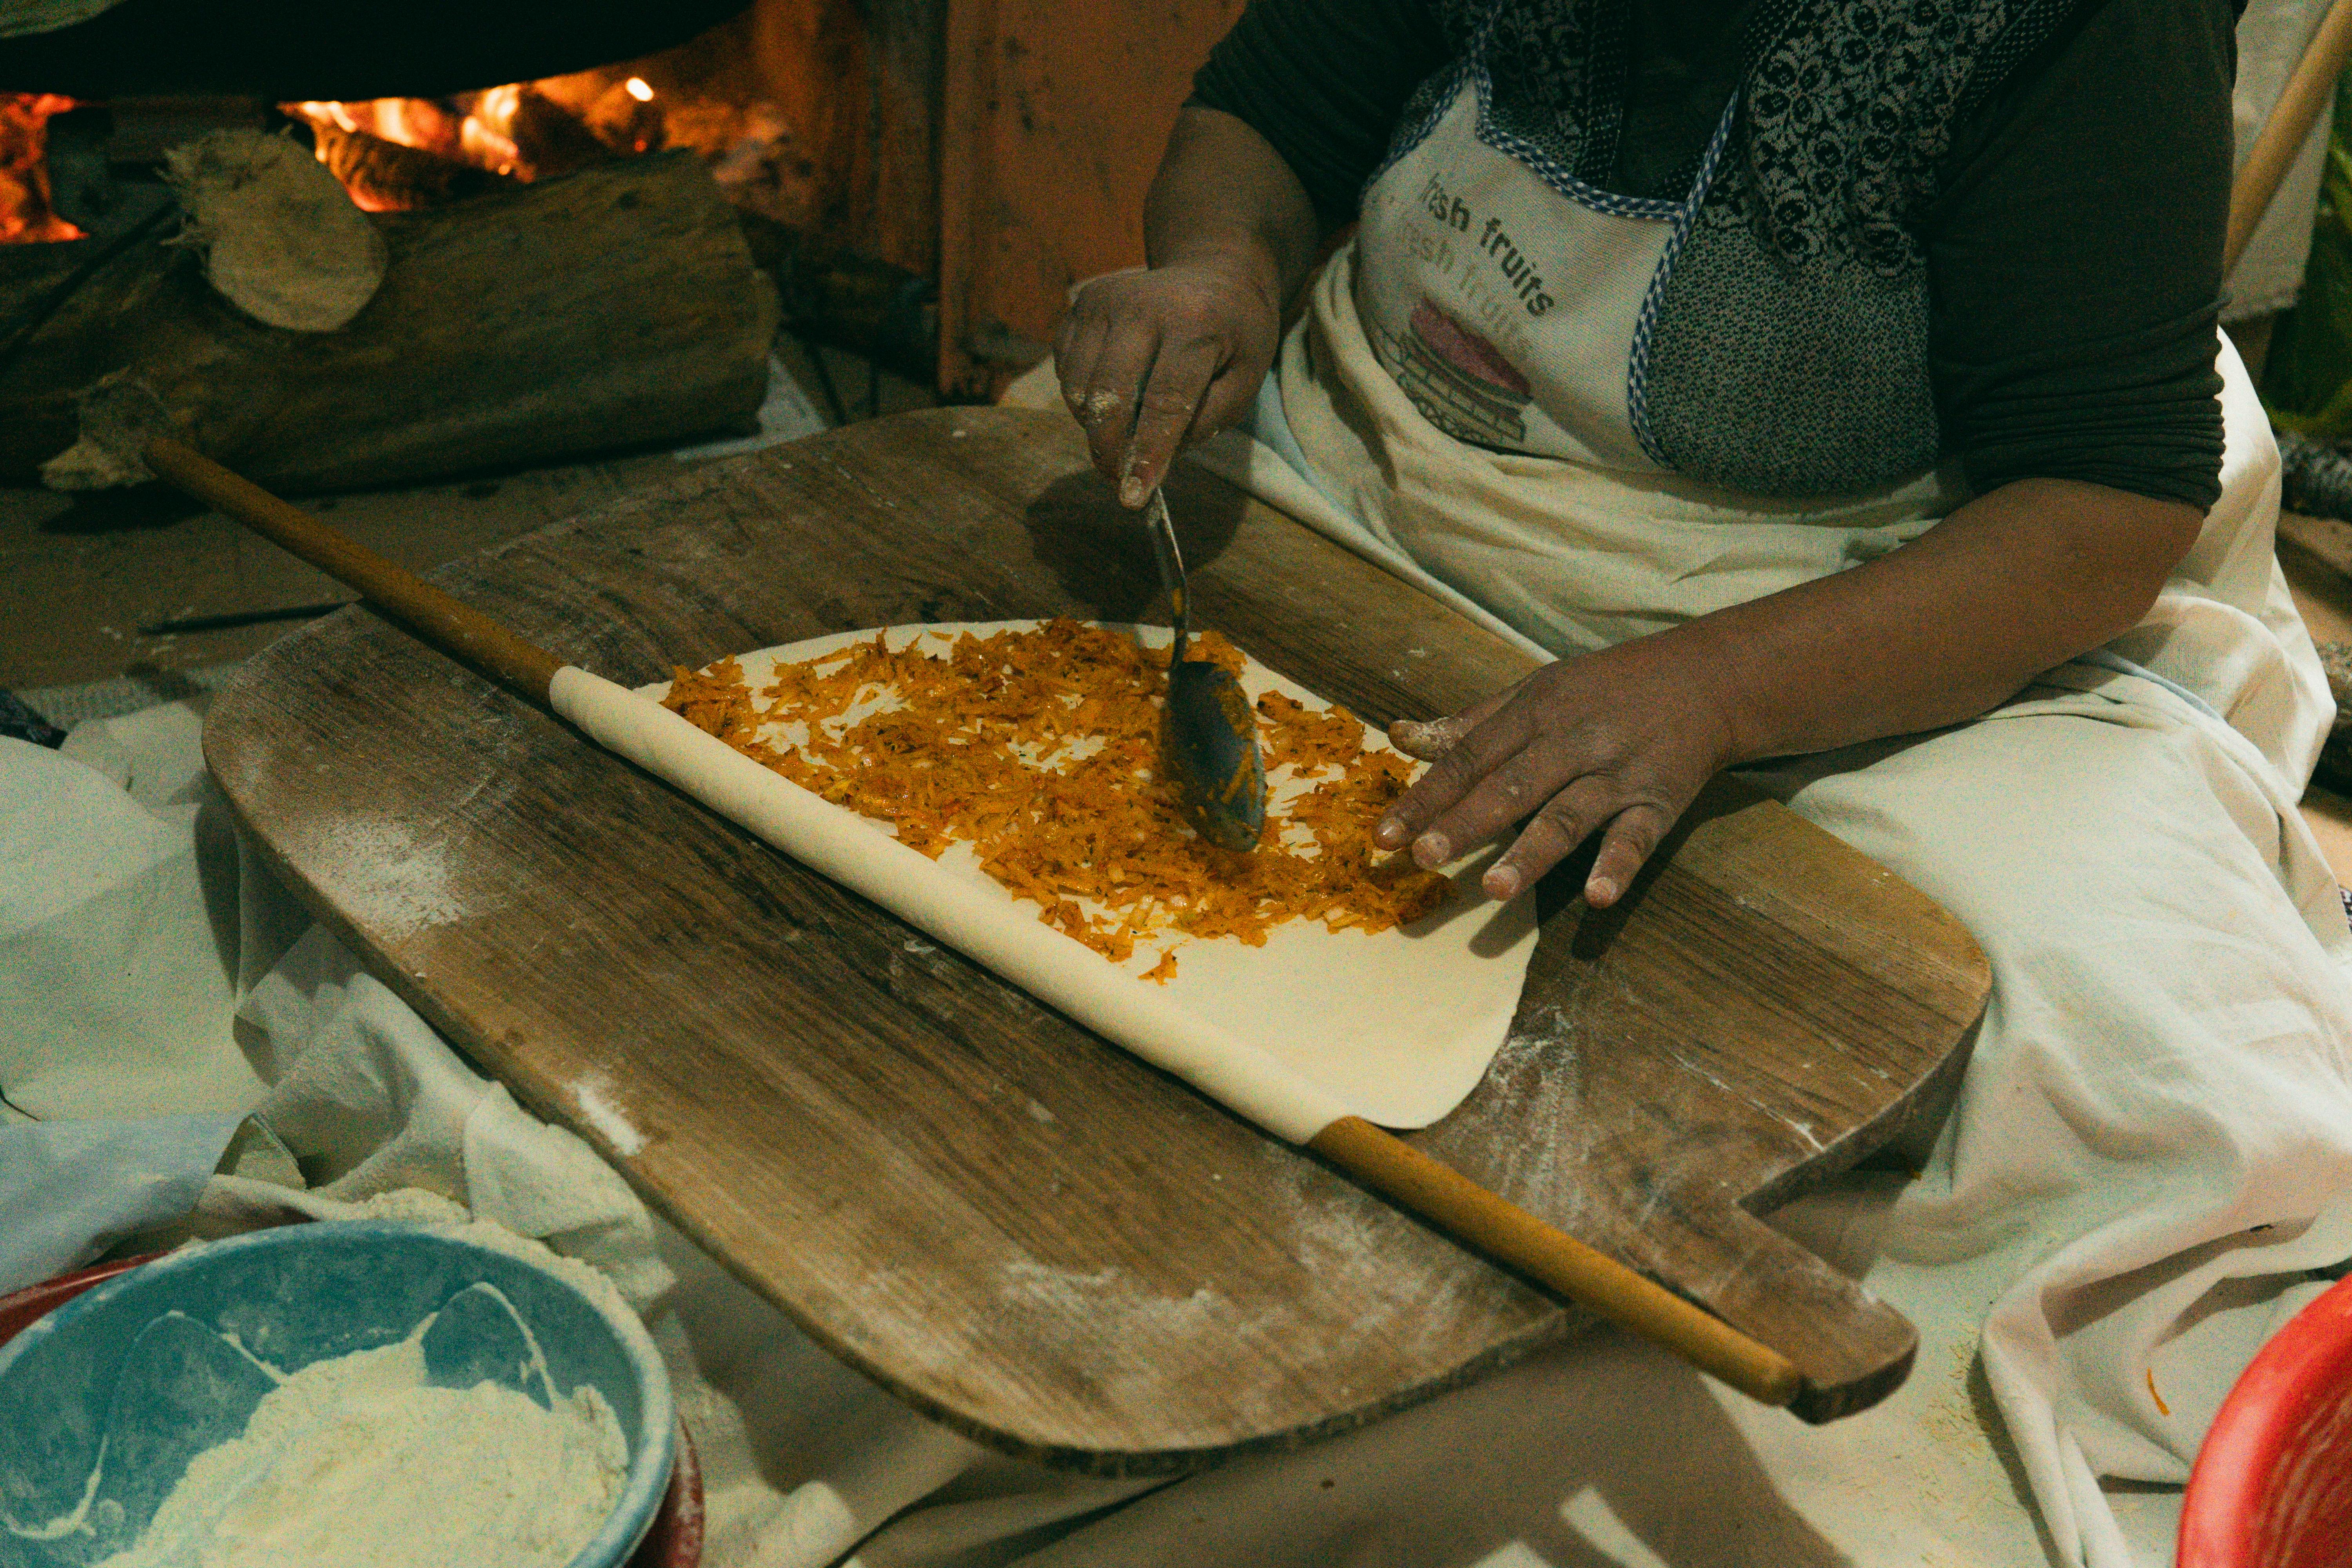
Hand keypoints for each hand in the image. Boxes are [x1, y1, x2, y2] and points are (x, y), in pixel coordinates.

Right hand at [1053, 256, 1280, 507]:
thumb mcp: (1245, 379)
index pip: (1165, 400)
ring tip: (1122, 432)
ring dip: (1094, 424)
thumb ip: (1206, 420)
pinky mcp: (1082, 303)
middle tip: (1118, 479)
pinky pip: (1066, 368)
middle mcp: (1144, 304)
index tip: (1133, 495)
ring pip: (1079, 385)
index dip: (1147, 453)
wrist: (1215, 271)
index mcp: (1197, 322)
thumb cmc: (1235, 335)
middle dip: (1109, 448)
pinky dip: (1082, 395)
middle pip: (1110, 393)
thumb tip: (1154, 458)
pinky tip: (1110, 395)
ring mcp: (1106, 299)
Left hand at [1373, 633, 1740, 906]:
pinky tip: (1596, 898)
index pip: (1469, 759)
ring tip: (1493, 889)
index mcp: (1534, 712)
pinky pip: (1636, 838)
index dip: (1425, 797)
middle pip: (1511, 786)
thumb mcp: (1535, 692)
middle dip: (1466, 822)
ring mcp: (1617, 773)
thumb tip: (1398, 736)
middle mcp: (1572, 741)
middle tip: (1423, 857)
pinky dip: (1618, 866)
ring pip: (1568, 815)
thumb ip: (1468, 723)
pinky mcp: (1659, 801)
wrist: (1706, 678)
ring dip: (1532, 852)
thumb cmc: (1604, 690)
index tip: (1384, 835)